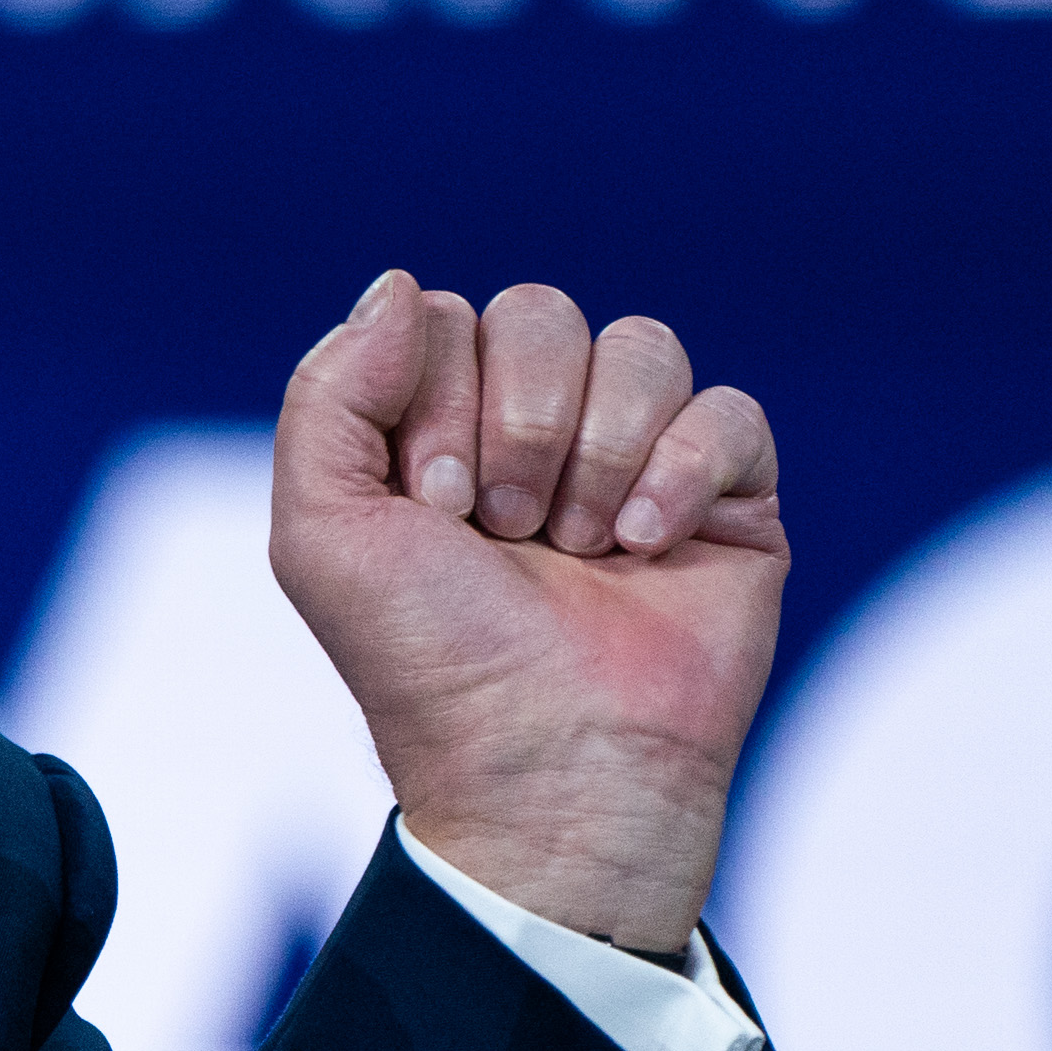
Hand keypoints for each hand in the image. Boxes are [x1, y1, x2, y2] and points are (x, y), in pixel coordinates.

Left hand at [269, 272, 785, 951]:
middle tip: (502, 529)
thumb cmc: (428, 661)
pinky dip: (681, 473)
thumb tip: (401, 283)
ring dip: (596, 452)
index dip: (437, 404)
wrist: (545, 767)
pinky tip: (645, 553)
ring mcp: (638, 461)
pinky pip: (729, 410)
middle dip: (516, 423)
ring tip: (577, 548)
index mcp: (438, 430)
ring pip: (639, 344)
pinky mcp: (729, 501)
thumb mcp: (323, 529)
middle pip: (539, 313)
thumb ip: (330, 392)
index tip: (433, 511)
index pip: (444, 319)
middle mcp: (537, 434)